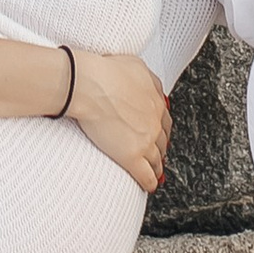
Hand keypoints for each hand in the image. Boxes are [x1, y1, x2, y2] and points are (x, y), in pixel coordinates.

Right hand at [68, 49, 169, 191]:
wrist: (89, 85)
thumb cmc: (105, 72)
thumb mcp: (136, 66)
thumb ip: (148, 78)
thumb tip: (153, 85)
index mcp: (156, 101)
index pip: (165, 121)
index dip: (161, 129)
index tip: (158, 134)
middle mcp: (154, 122)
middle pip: (163, 141)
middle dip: (160, 148)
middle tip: (156, 153)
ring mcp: (145, 140)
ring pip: (157, 160)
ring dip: (157, 166)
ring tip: (155, 172)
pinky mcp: (131, 156)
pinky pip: (146, 175)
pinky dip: (149, 183)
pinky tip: (148, 186)